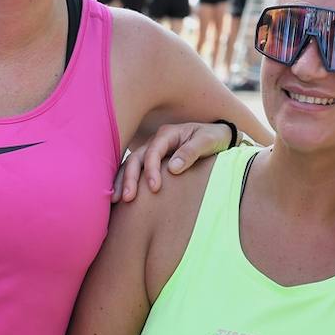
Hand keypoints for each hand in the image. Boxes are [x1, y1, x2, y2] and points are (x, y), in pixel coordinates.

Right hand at [112, 122, 231, 202]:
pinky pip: (135, 170)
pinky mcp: (152, 162)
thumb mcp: (207, 141)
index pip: (153, 152)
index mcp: (168, 134)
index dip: (151, 170)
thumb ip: (191, 152)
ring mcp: (151, 151)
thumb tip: (173, 168)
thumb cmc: (212, 138)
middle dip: (130, 178)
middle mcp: (156, 142)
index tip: (154, 188)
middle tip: (128, 198)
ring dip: (122, 181)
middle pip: (136, 158)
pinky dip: (125, 181)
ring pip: (131, 165)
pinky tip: (119, 196)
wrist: (217, 136)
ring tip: (116, 200)